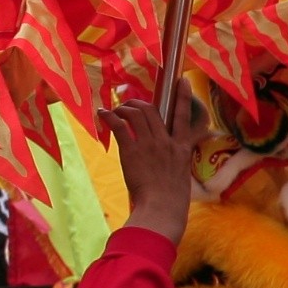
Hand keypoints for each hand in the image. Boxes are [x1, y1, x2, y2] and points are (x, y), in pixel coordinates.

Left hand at [102, 96, 198, 242]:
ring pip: (136, 114)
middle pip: (153, 111)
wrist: (163, 207)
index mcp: (181, 149)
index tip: (183, 81)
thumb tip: (167, 164)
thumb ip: (174, 163)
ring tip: (115, 112)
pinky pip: (119, 125)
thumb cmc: (172, 199)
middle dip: (138, 103)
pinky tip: (103, 114)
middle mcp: (166, 142)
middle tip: (130, 104)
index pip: (184, 118)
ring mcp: (149, 145)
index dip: (184, 97)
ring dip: (123, 109)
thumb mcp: (181, 177)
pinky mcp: (132, 150)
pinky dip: (109, 116)